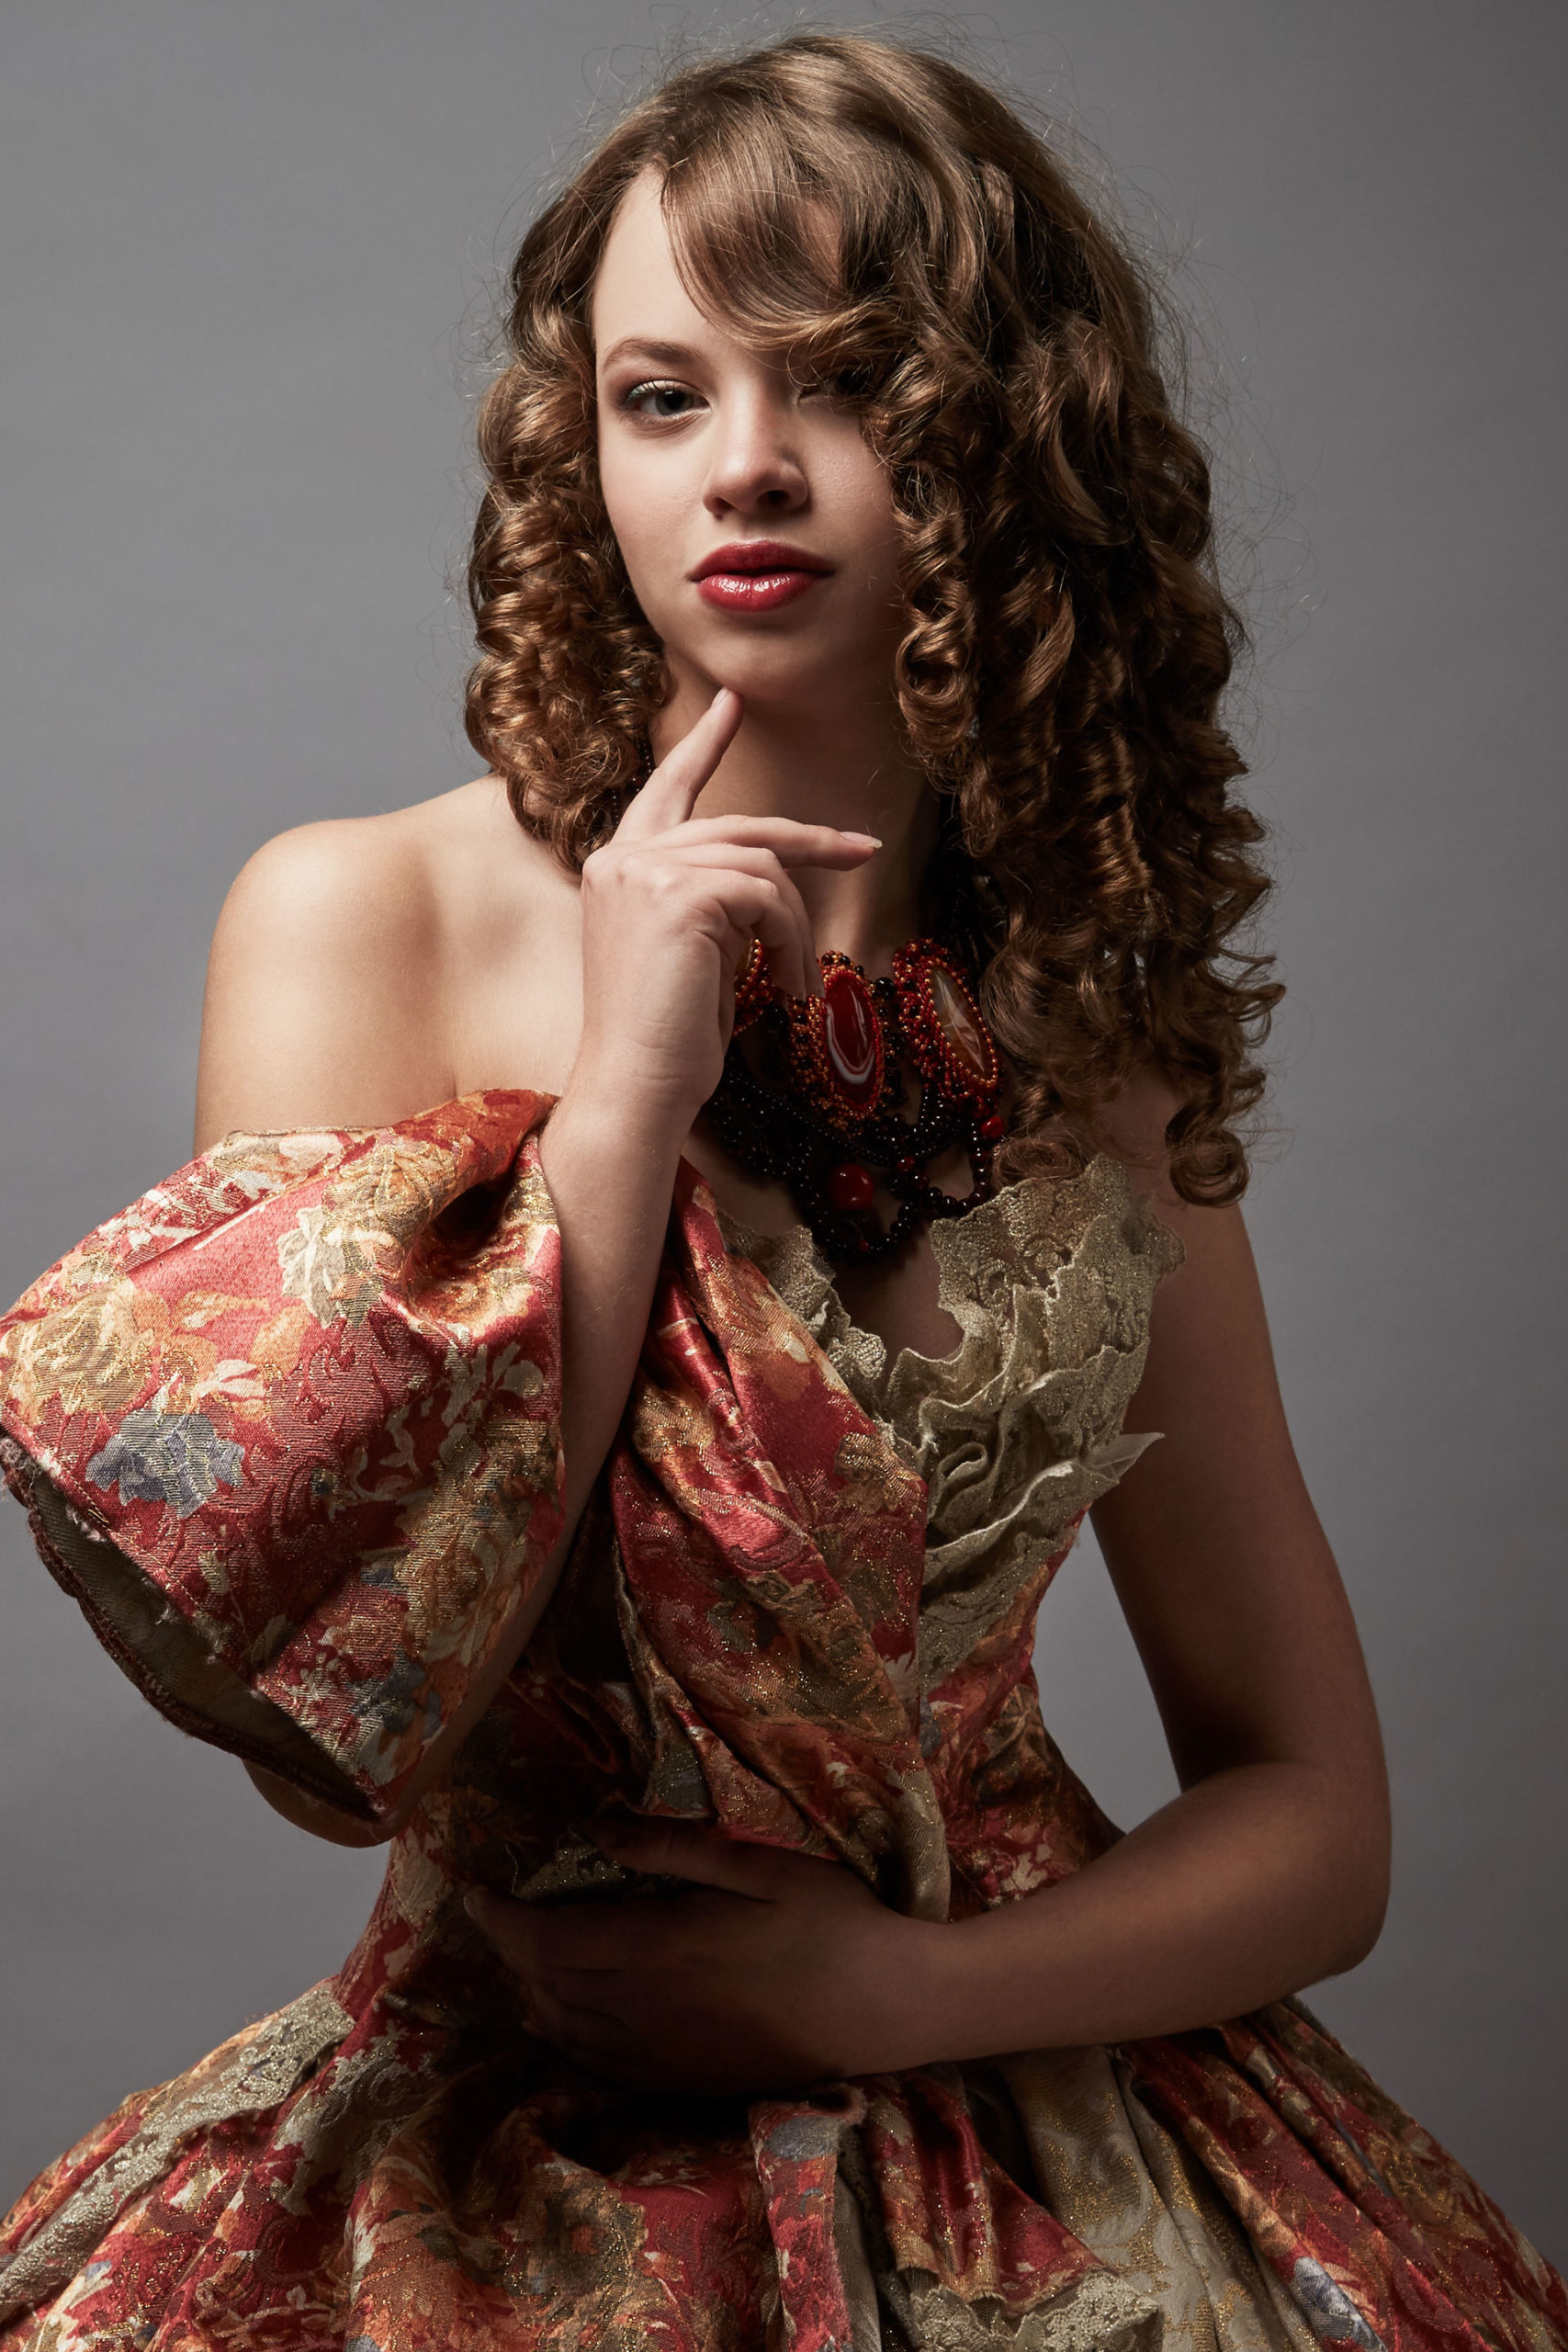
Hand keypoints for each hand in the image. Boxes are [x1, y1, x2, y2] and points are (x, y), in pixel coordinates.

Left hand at [464, 1818, 939, 2095]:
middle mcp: (646, 2009)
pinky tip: (563, 2022)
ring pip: (565, 2029)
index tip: (474, 1894)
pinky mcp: (684, 2083)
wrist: (886, 2009)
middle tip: (496, 1918)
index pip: (549, 1939)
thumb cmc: (831, 1921)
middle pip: (548, 1984)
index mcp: (659, 1947)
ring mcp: (663, 2055)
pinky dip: (564, 2039)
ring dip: (531, 1995)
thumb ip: (670, 1848)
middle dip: (510, 1951)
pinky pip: (599, 2067)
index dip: (501, 1919)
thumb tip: (595, 1827)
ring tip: (521, 1964)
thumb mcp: (758, 1864)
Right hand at [570, 688, 879, 1131]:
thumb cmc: (666, 1040)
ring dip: (795, 925)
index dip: (702, 744)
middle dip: (809, 839)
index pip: (665, 789)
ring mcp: (646, 871)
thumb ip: (710, 903)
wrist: (636, 1087)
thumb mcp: (689, 955)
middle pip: (739, 826)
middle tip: (863, 848)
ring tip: (797, 981)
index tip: (730, 702)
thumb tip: (768, 885)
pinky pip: (767, 896)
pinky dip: (789, 940)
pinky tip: (786, 986)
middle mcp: (622, 858)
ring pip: (760, 865)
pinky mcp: (680, 894)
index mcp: (616, 868)